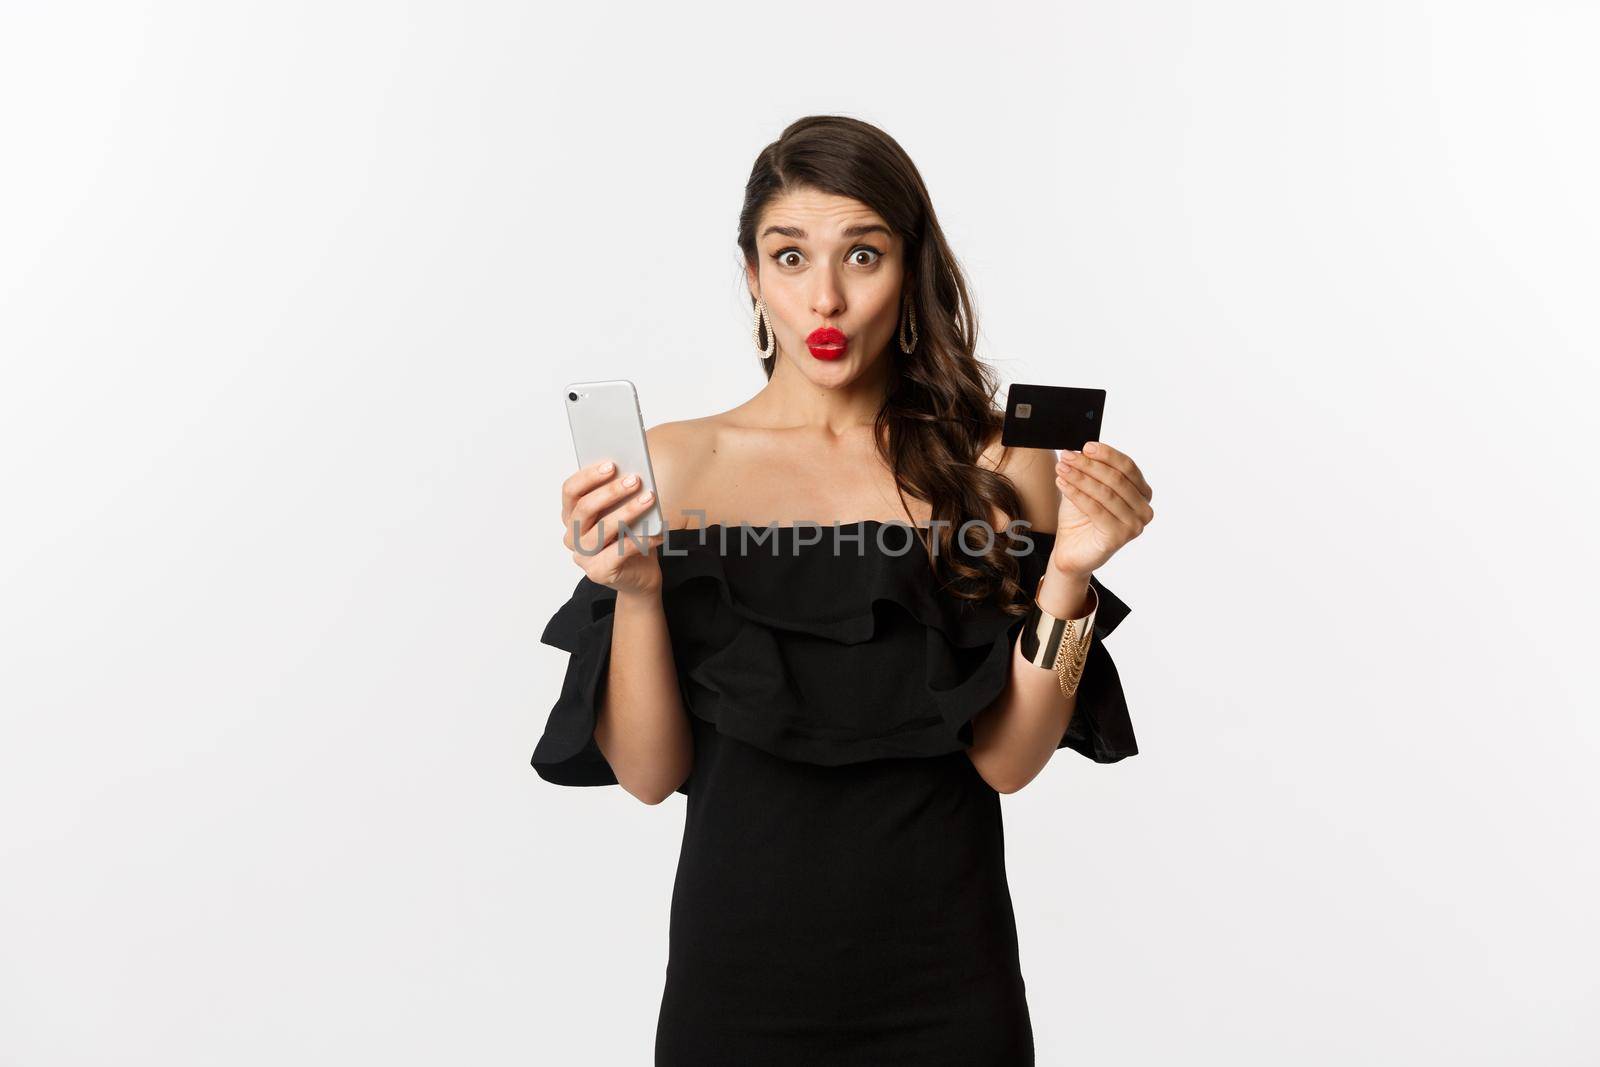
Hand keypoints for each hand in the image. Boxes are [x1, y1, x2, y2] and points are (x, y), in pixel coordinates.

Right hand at [560, 460, 665, 595]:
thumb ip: (619, 496)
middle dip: (610, 491)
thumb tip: (631, 473)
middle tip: (635, 480)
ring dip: (627, 511)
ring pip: (602, 528)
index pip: (570, 491)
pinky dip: (641, 539)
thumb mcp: (622, 511)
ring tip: (649, 498)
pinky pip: (620, 551)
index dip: (588, 476)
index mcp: (572, 516)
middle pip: (584, 508)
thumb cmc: (630, 536)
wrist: (641, 574)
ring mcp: (583, 556)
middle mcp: (572, 536)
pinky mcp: (599, 572)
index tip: (612, 464)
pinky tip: (658, 531)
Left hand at [1051, 441, 1154, 576]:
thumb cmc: (1081, 517)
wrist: (1071, 549)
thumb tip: (1084, 448)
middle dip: (1089, 465)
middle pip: (1117, 479)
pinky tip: (1062, 483)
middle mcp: (1144, 510)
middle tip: (1067, 456)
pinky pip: (1096, 509)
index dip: (1107, 454)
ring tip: (1061, 468)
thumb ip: (1091, 469)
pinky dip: (1077, 493)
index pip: (1128, 467)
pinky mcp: (1119, 537)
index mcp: (1142, 493)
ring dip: (1080, 477)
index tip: (1086, 446)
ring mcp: (1135, 525)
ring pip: (1105, 493)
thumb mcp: (1086, 486)